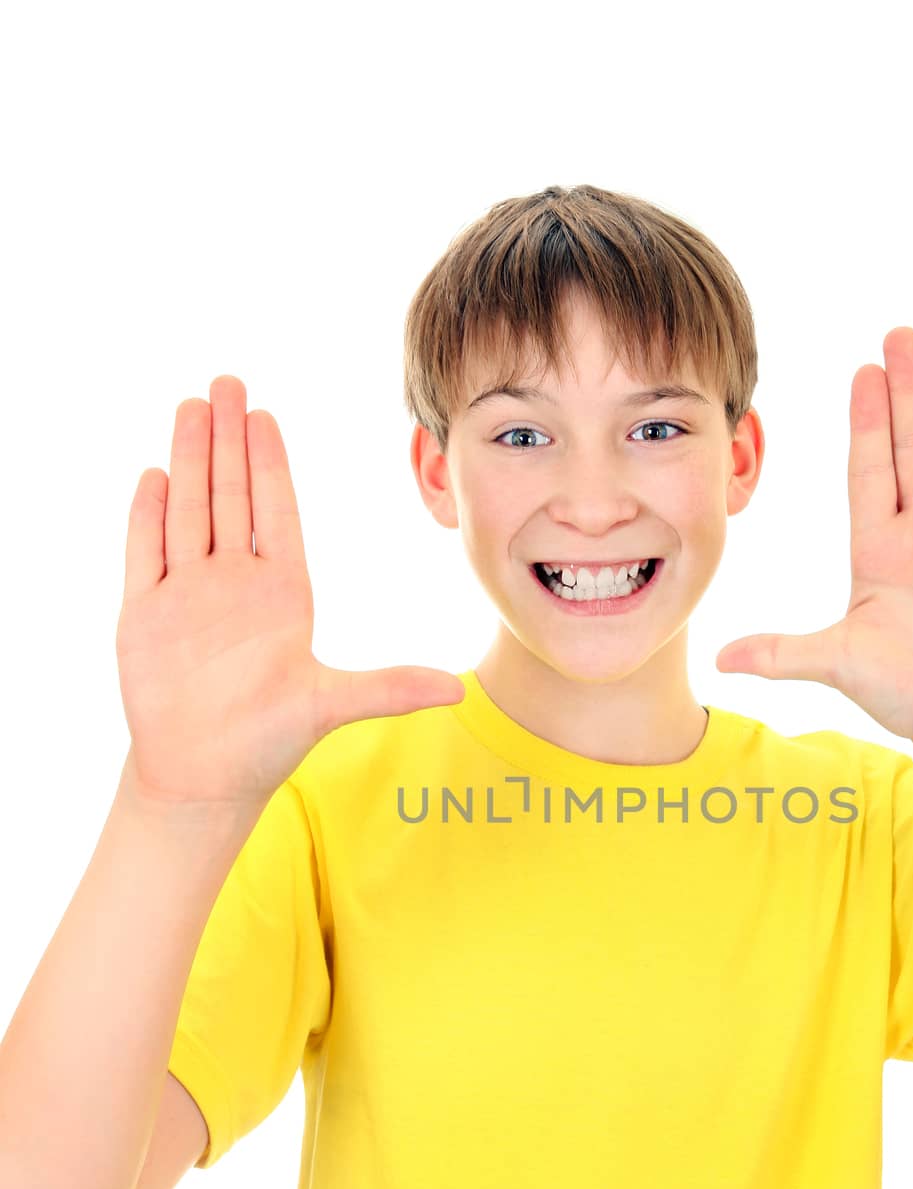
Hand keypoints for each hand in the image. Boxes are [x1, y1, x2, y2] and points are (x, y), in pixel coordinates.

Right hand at [115, 375, 464, 810]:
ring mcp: (189, 596)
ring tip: (190, 406)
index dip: (268, 463)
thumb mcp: (334, 706)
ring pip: (188, 512)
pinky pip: (147, 554)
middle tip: (225, 382)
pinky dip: (149, 516)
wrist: (206, 778)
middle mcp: (235, 585)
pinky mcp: (147, 616)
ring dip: (188, 460)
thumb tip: (459, 692)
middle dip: (226, 439)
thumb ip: (391, 690)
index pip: (275, 512)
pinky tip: (154, 474)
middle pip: (230, 496)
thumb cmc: (269, 743)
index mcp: (282, 594)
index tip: (265, 415)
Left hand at [715, 328, 912, 746]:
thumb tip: (720, 658)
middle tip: (900, 332)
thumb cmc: (906, 693)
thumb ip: (786, 654)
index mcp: (878, 550)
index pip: (871, 469)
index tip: (863, 371)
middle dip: (907, 390)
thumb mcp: (839, 666)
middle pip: (912, 446)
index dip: (869, 420)